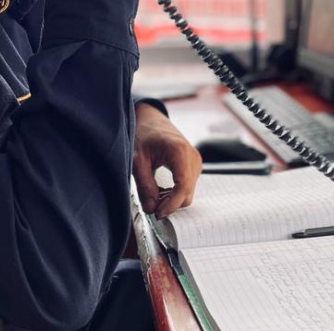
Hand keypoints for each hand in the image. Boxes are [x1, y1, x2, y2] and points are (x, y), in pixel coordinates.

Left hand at [132, 104, 202, 218]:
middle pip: (187, 193)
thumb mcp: (138, 161)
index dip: (171, 205)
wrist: (150, 119)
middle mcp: (192, 157)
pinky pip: (188, 186)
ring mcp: (195, 161)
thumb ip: (145, 186)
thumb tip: (151, 210)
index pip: (182, 187)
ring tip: (153, 196)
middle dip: (170, 204)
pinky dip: (175, 192)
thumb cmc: (143, 134)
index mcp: (179, 152)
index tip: (157, 214)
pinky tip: (160, 190)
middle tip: (150, 206)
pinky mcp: (193, 165)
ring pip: (188, 192)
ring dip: (172, 199)